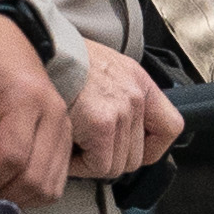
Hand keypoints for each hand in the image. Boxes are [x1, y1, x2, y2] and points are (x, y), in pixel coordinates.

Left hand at [0, 11, 69, 204]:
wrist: (3, 40)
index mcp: (26, 98)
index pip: (14, 157)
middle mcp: (54, 114)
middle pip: (36, 177)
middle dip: (1, 195)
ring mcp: (65, 127)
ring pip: (50, 186)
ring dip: (18, 199)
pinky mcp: (66, 137)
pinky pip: (57, 181)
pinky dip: (33, 193)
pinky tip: (8, 185)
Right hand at [66, 39, 185, 182]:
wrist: (42, 47)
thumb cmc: (62, 59)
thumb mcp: (102, 67)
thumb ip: (118, 95)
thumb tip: (115, 132)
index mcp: (138, 81)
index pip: (171, 127)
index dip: (152, 147)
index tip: (130, 149)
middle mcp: (136, 96)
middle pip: (136, 157)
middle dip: (107, 159)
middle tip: (84, 148)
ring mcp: (122, 110)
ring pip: (115, 166)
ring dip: (90, 163)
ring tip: (71, 145)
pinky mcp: (102, 123)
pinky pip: (97, 165)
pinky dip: (79, 166)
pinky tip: (65, 149)